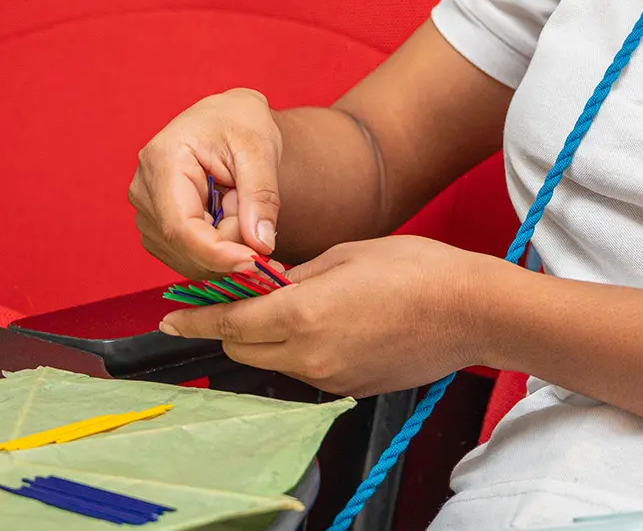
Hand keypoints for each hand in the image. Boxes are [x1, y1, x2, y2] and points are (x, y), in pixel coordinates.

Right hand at [129, 88, 282, 277]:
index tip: (257, 262)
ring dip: (225, 244)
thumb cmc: (241, 122)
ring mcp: (145, 211)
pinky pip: (189, 257)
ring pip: (188, 258)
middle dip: (230, 242)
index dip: (218, 253)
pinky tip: (226, 215)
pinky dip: (217, 247)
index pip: (181, 227)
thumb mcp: (260, 149)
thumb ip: (261, 196)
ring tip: (236, 202)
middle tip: (254, 208)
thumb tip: (260, 245)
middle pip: (186, 246)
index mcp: (162, 160)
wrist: (229, 118)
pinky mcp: (155, 227)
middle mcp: (143, 189)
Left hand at [159, 237, 497, 396]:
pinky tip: (326, 324)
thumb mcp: (345, 255)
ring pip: (273, 362)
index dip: (194, 319)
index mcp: (301, 315)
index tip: (170, 317)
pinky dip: (300, 350)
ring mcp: (330, 378)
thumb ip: (295, 275)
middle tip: (228, 301)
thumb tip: (266, 284)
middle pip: (242, 348)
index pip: (228, 322)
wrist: (471, 311)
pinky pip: (307, 370)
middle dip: (228, 326)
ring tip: (287, 307)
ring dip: (266, 338)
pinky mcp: (351, 388)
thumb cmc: (416, 271)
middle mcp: (308, 355)